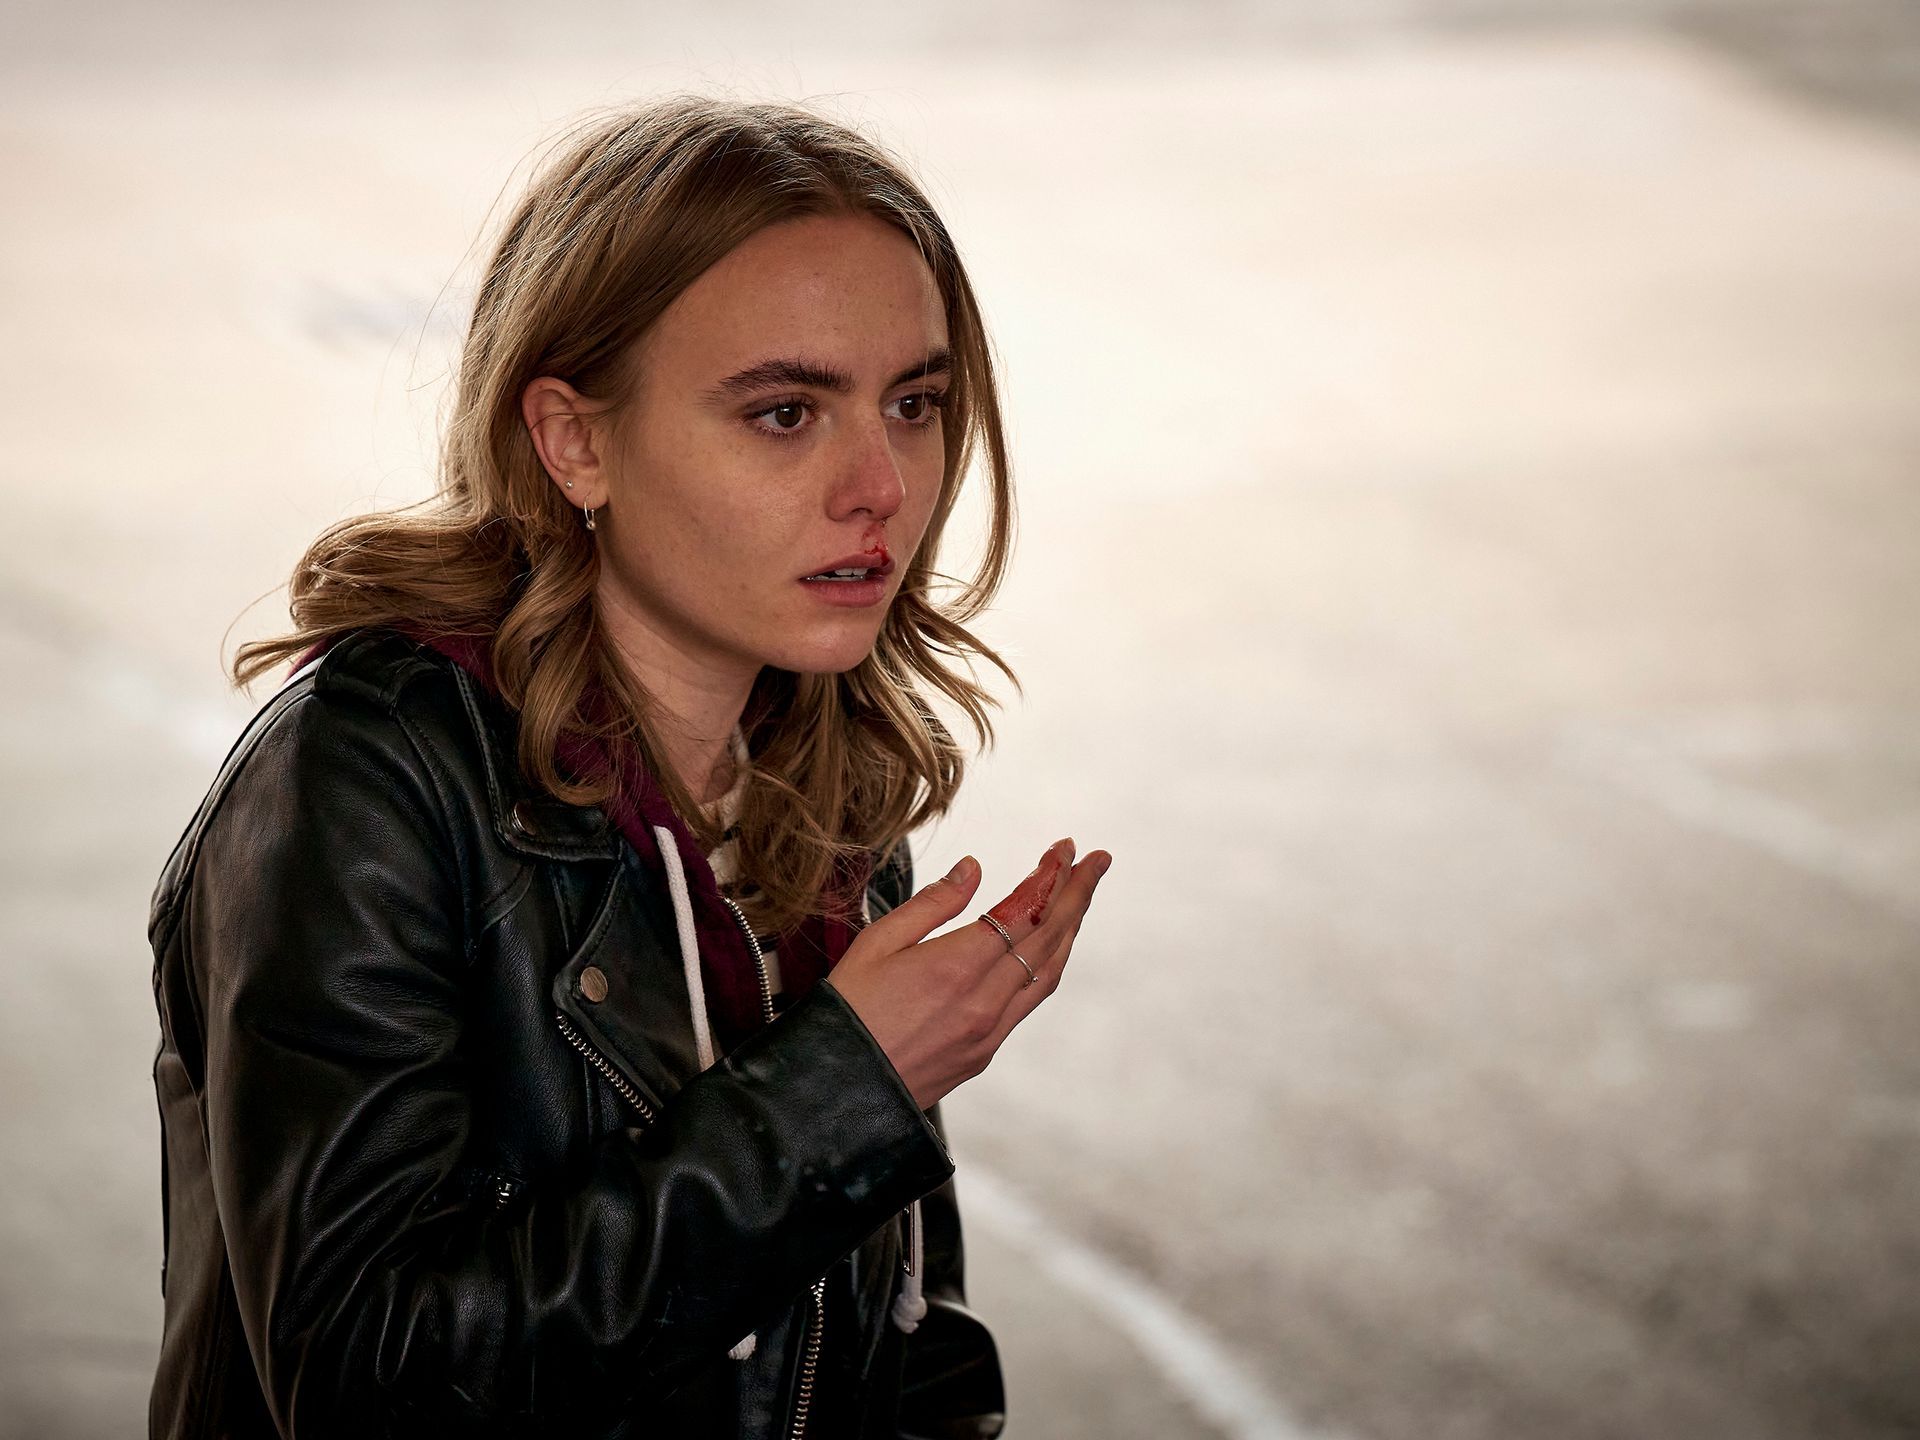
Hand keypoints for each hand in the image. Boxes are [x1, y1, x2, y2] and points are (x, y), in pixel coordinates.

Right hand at [826, 839, 1112, 1108]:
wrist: (834, 1095)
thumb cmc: (845, 1013)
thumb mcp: (876, 943)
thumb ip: (932, 905)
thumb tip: (972, 870)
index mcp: (956, 967)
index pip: (1024, 910)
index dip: (1049, 877)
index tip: (1064, 850)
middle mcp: (984, 1002)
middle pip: (1049, 938)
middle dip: (1076, 894)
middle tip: (1095, 862)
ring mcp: (989, 1032)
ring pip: (1048, 972)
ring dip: (1069, 930)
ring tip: (1080, 897)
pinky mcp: (984, 1053)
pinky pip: (1029, 1001)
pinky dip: (1047, 964)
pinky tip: (1047, 947)